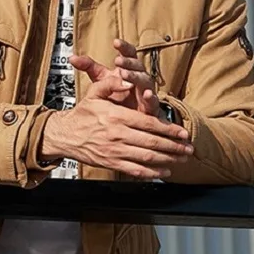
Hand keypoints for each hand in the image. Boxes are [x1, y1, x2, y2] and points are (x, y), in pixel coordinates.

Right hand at [40, 74, 192, 179]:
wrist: (64, 135)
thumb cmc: (82, 114)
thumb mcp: (94, 93)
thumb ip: (112, 83)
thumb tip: (128, 80)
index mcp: (116, 116)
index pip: (148, 123)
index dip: (168, 129)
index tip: (182, 132)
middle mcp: (117, 135)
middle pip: (152, 142)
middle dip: (173, 146)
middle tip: (188, 148)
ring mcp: (115, 151)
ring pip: (146, 157)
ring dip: (167, 159)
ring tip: (181, 159)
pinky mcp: (111, 163)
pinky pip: (135, 170)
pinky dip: (151, 173)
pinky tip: (163, 172)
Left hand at [70, 38, 159, 115]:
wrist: (128, 118)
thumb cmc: (117, 95)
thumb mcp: (100, 79)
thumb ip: (89, 67)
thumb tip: (71, 57)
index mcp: (128, 68)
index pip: (129, 53)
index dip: (124, 47)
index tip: (115, 42)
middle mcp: (139, 77)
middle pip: (137, 65)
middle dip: (128, 62)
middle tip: (117, 61)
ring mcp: (146, 90)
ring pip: (145, 80)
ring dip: (136, 76)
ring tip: (125, 74)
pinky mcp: (150, 106)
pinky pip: (153, 100)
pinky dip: (150, 97)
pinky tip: (146, 94)